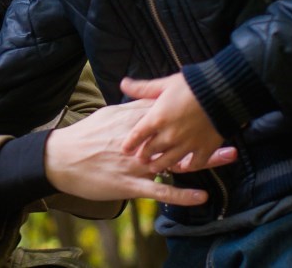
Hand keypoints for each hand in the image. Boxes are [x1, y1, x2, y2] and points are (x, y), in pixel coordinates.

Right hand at [43, 100, 236, 205]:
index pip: (165, 110)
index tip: (213, 99)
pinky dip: (181, 194)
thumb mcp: (106, 115)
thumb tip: (146, 97)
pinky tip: (201, 196)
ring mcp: (135, 164)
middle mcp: (137, 142)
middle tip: (232, 124)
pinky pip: (160, 190)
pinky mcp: (129, 185)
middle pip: (178, 134)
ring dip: (203, 160)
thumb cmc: (83, 137)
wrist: (60, 160)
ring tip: (229, 156)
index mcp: (130, 121)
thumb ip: (129, 107)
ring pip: (174, 161)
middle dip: (205, 129)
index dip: (190, 106)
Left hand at [120, 74, 225, 173]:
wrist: (222, 92)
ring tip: (155, 167)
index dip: (129, 144)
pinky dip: (188, 167)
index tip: (125, 149)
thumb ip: (143, 88)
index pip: (137, 136)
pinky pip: (194, 164)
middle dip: (144, 155)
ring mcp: (187, 144)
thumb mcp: (165, 84)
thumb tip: (123, 84)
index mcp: (157, 118)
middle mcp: (169, 135)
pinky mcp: (205, 149)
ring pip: (168, 161)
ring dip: (160, 165)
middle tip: (140, 159)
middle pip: (151, 151)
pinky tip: (184, 166)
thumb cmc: (191, 85)